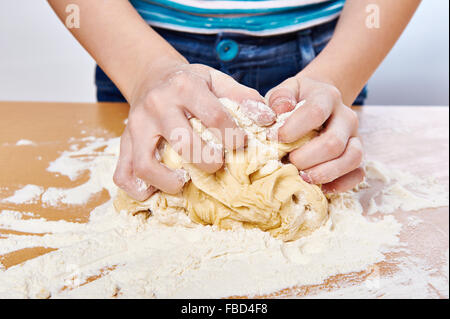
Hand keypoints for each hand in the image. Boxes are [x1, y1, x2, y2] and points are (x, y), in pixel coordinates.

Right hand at [114, 63, 275, 200]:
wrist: (151, 76)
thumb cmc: (188, 82)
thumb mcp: (216, 79)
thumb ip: (243, 97)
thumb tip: (268, 119)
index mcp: (184, 86)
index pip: (215, 117)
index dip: (234, 137)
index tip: (241, 145)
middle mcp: (157, 105)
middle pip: (183, 143)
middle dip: (207, 161)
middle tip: (218, 165)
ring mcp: (136, 126)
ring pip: (146, 164)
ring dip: (169, 183)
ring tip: (185, 183)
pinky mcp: (123, 142)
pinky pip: (123, 174)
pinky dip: (139, 190)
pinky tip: (158, 190)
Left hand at [266, 75, 364, 192]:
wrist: (317, 102)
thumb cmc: (296, 100)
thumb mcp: (285, 91)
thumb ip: (279, 98)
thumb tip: (279, 109)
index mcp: (327, 96)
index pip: (315, 112)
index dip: (293, 129)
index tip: (274, 138)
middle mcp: (346, 116)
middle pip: (333, 142)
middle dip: (306, 158)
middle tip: (288, 161)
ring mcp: (355, 137)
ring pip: (352, 159)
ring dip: (324, 173)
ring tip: (302, 177)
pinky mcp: (358, 156)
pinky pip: (358, 174)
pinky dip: (341, 184)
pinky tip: (320, 187)